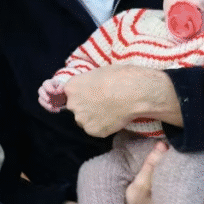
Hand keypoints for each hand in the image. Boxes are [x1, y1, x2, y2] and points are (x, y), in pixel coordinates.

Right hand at [38, 78, 67, 111]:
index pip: (46, 84)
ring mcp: (45, 96)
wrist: (70, 94)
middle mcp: (46, 89)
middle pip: (40, 90)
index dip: (48, 88)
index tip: (54, 92)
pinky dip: (51, 109)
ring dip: (45, 104)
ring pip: (40, 99)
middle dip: (44, 96)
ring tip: (51, 107)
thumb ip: (62, 87)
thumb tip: (58, 91)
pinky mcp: (47, 103)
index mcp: (51, 83)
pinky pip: (46, 106)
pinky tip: (58, 110)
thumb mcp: (67, 85)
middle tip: (48, 100)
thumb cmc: (68, 87)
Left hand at [64, 65, 180, 136]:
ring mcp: (81, 119)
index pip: (70, 94)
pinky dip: (103, 126)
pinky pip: (95, 129)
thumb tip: (88, 88)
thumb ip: (86, 83)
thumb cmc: (119, 78)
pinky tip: (113, 118)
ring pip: (85, 120)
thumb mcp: (96, 73)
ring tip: (109, 111)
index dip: (82, 94)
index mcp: (71, 87)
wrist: (133, 93)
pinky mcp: (92, 130)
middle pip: (76, 108)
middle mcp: (72, 104)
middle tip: (102, 103)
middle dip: (86, 107)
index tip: (92, 95)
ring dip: (94, 118)